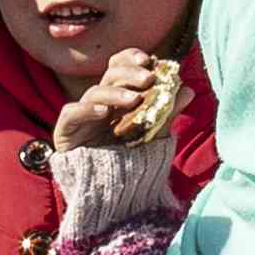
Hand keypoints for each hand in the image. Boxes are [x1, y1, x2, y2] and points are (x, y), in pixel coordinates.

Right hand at [55, 47, 182, 151]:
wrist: (113, 195)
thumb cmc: (132, 163)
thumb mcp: (153, 135)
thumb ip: (167, 112)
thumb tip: (188, 90)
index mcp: (118, 98)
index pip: (120, 67)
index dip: (131, 58)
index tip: (150, 60)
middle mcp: (99, 102)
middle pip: (110, 76)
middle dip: (130, 73)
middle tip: (149, 78)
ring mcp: (81, 116)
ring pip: (94, 93)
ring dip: (115, 93)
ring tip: (134, 99)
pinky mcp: (66, 132)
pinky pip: (72, 114)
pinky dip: (87, 109)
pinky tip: (103, 111)